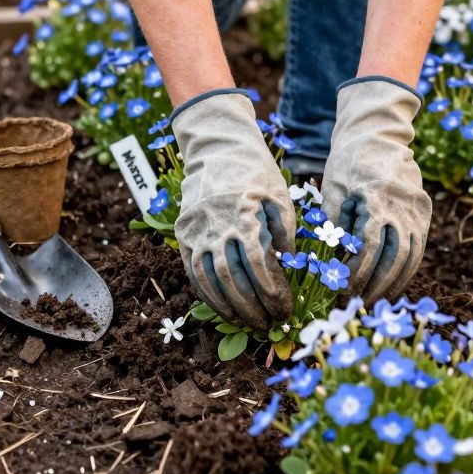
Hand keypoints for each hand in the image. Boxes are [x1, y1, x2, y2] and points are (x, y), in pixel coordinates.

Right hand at [172, 90, 295, 329]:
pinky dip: (207, 294)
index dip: (272, 292)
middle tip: (268, 325)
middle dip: (252, 307)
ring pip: (210, 279)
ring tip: (247, 323)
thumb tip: (288, 269)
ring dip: (229, 307)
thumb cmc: (256, 171)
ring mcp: (196, 231)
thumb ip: (283, 233)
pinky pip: (193, 271)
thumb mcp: (279, 196)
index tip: (284, 310)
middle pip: (233, 278)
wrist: (217, 148)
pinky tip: (222, 308)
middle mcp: (216, 225)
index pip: (258, 265)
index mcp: (244, 215)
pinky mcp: (184, 234)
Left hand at [321, 78, 431, 302]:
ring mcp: (418, 209)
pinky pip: (418, 248)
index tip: (342, 288)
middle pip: (393, 257)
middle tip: (359, 302)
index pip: (368, 247)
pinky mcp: (425, 211)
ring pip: (411, 257)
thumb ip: (335, 226)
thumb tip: (332, 266)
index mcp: (375, 198)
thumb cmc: (348, 163)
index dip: (357, 272)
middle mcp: (402, 205)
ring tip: (375, 299)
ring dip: (394, 283)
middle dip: (376, 285)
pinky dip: (406, 269)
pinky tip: (393, 283)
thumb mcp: (333, 190)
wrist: (379, 135)